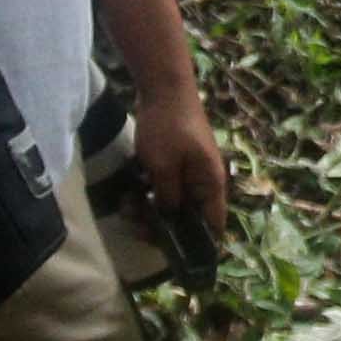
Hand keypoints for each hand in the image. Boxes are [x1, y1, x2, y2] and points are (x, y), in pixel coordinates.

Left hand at [129, 78, 234, 243]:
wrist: (164, 87)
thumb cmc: (168, 127)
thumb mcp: (163, 166)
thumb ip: (167, 198)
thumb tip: (169, 220)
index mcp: (210, 185)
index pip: (212, 226)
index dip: (198, 245)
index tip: (172, 253)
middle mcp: (203, 182)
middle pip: (188, 217)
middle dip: (162, 226)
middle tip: (136, 224)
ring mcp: (189, 172)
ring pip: (172, 203)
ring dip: (150, 209)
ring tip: (128, 207)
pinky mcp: (174, 163)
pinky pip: (163, 188)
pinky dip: (149, 193)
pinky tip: (131, 193)